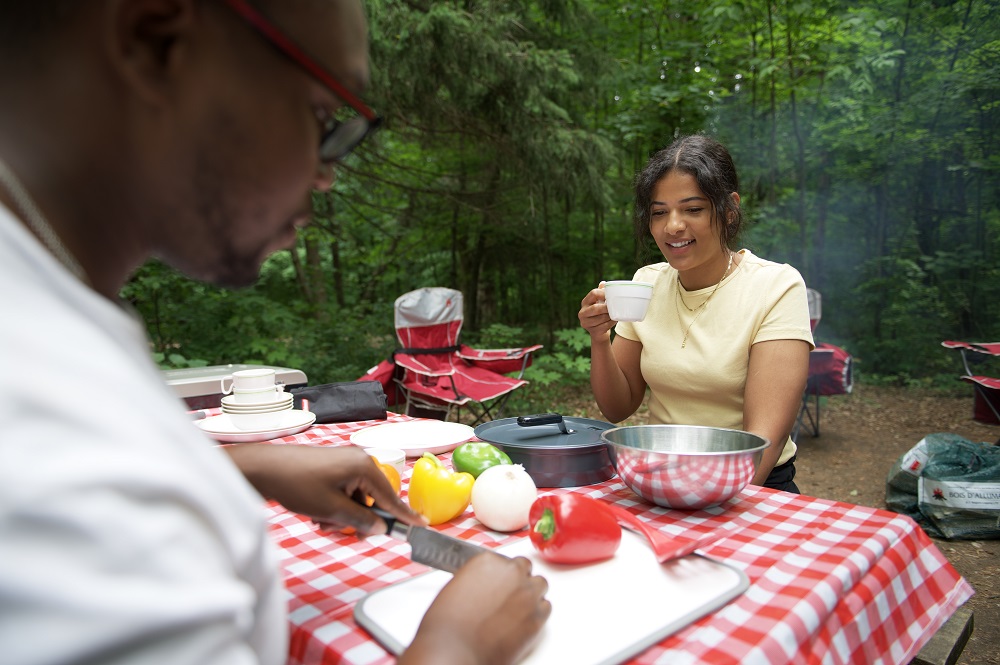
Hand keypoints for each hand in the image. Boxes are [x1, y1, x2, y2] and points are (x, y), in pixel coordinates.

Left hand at [224, 444, 423, 534]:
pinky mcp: (331, 466)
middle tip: (342, 532)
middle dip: (359, 519)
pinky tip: (317, 513)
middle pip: (372, 499)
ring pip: (356, 498)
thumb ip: (361, 520)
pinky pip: (344, 491)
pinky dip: (335, 505)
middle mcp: (358, 460)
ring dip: (344, 515)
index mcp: (363, 467)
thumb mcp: (332, 510)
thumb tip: (380, 528)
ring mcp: (344, 462)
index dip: (405, 514)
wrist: (263, 469)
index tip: (422, 525)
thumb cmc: (297, 486)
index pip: (391, 496)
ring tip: (322, 522)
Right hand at [400, 553, 550, 664]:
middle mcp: (511, 572)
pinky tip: (522, 621)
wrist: (455, 650)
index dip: (501, 574)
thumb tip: (485, 584)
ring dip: (530, 593)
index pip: (505, 560)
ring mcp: (527, 593)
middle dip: (518, 580)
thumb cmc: (448, 625)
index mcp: (488, 561)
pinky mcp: (538, 617)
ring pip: (539, 585)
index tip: (498, 583)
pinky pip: (546, 607)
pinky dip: (537, 613)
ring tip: (516, 608)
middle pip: (524, 567)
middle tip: (507, 595)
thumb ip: (477, 579)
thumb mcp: (456, 587)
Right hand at [578, 282, 615, 337]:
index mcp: (585, 302)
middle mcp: (582, 312)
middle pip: (596, 308)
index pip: (593, 293)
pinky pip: (604, 326)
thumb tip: (603, 283)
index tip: (612, 295)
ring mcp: (585, 323)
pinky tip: (614, 321)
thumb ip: (601, 293)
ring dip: (611, 316)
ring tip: (616, 314)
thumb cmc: (601, 314)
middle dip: (607, 308)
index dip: (604, 293)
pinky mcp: (592, 331)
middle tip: (615, 307)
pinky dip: (611, 323)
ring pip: (601, 318)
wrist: (599, 332)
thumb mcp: (600, 303)